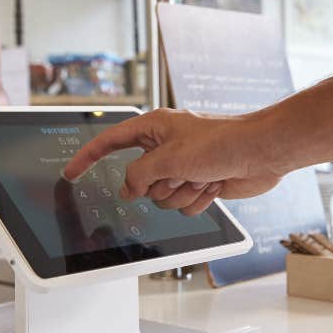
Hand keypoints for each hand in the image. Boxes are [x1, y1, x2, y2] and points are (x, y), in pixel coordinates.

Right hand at [62, 108, 284, 214]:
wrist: (262, 153)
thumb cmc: (222, 142)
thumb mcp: (170, 158)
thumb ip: (139, 175)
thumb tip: (128, 189)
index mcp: (154, 127)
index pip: (110, 142)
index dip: (87, 158)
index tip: (70, 173)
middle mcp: (164, 147)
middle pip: (139, 180)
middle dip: (160, 184)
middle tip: (181, 173)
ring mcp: (181, 167)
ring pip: (161, 197)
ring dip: (183, 192)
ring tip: (203, 176)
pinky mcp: (197, 183)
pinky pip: (182, 205)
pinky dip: (198, 199)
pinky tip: (214, 183)